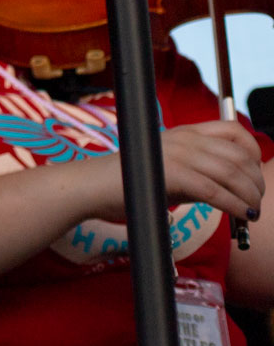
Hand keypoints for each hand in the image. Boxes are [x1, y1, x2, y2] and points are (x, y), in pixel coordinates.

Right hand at [66, 118, 263, 226]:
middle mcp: (183, 138)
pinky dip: (235, 205)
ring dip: (250, 196)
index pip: (233, 130)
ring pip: (232, 173)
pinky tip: (241, 215)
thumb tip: (231, 188)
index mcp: (183, 132)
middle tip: (256, 201)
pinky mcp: (170, 174)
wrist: (90, 187)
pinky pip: (214, 191)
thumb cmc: (128, 183)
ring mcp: (176, 154)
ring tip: (251, 211)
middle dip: (256, 181)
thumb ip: (197, 172)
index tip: (254, 174)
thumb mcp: (168, 170)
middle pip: (239, 155)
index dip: (253, 151)